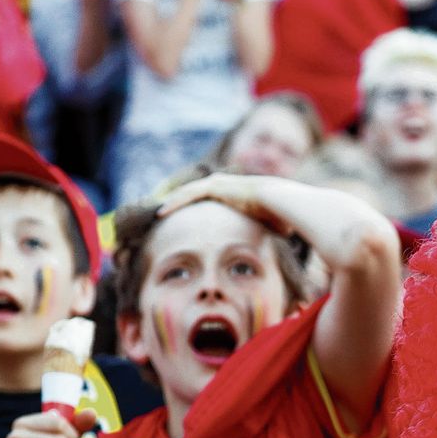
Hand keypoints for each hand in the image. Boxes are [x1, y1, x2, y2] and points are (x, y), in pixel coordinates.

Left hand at [159, 173, 291, 235]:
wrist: (279, 203)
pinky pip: (188, 194)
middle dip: (176, 203)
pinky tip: (161, 211)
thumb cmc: (278, 216)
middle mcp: (223, 185)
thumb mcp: (266, 227)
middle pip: (192, 193)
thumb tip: (268, 254)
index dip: (191, 207)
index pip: (206, 198)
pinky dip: (174, 202)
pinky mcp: (214, 186)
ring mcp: (217, 183)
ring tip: (157, 214)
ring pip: (186, 193)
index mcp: (233, 193)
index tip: (181, 219)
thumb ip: (260, 235)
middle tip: (161, 215)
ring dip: (170, 203)